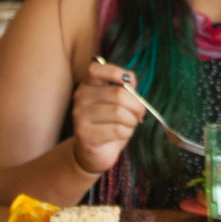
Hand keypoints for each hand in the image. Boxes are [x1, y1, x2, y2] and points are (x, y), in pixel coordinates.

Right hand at [69, 59, 144, 173]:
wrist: (95, 152)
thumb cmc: (109, 124)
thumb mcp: (118, 103)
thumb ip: (124, 88)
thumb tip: (130, 79)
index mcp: (87, 85)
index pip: (95, 69)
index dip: (115, 72)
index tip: (128, 83)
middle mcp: (80, 98)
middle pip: (118, 94)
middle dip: (136, 106)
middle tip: (140, 114)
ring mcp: (80, 116)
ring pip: (119, 113)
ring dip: (132, 121)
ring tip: (130, 125)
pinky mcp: (84, 134)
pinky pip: (117, 130)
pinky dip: (127, 133)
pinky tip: (122, 134)